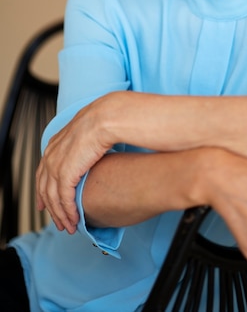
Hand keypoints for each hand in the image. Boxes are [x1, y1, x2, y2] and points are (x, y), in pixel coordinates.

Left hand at [36, 98, 113, 233]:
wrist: (105, 119)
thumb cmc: (102, 121)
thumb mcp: (84, 133)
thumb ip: (81, 145)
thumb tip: (90, 151)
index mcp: (54, 145)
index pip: (42, 173)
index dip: (43, 191)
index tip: (44, 204)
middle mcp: (50, 156)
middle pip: (44, 189)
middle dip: (50, 208)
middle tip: (58, 221)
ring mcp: (55, 166)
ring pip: (53, 198)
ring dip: (60, 215)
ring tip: (69, 226)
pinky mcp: (65, 174)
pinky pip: (64, 200)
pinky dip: (69, 212)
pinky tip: (75, 219)